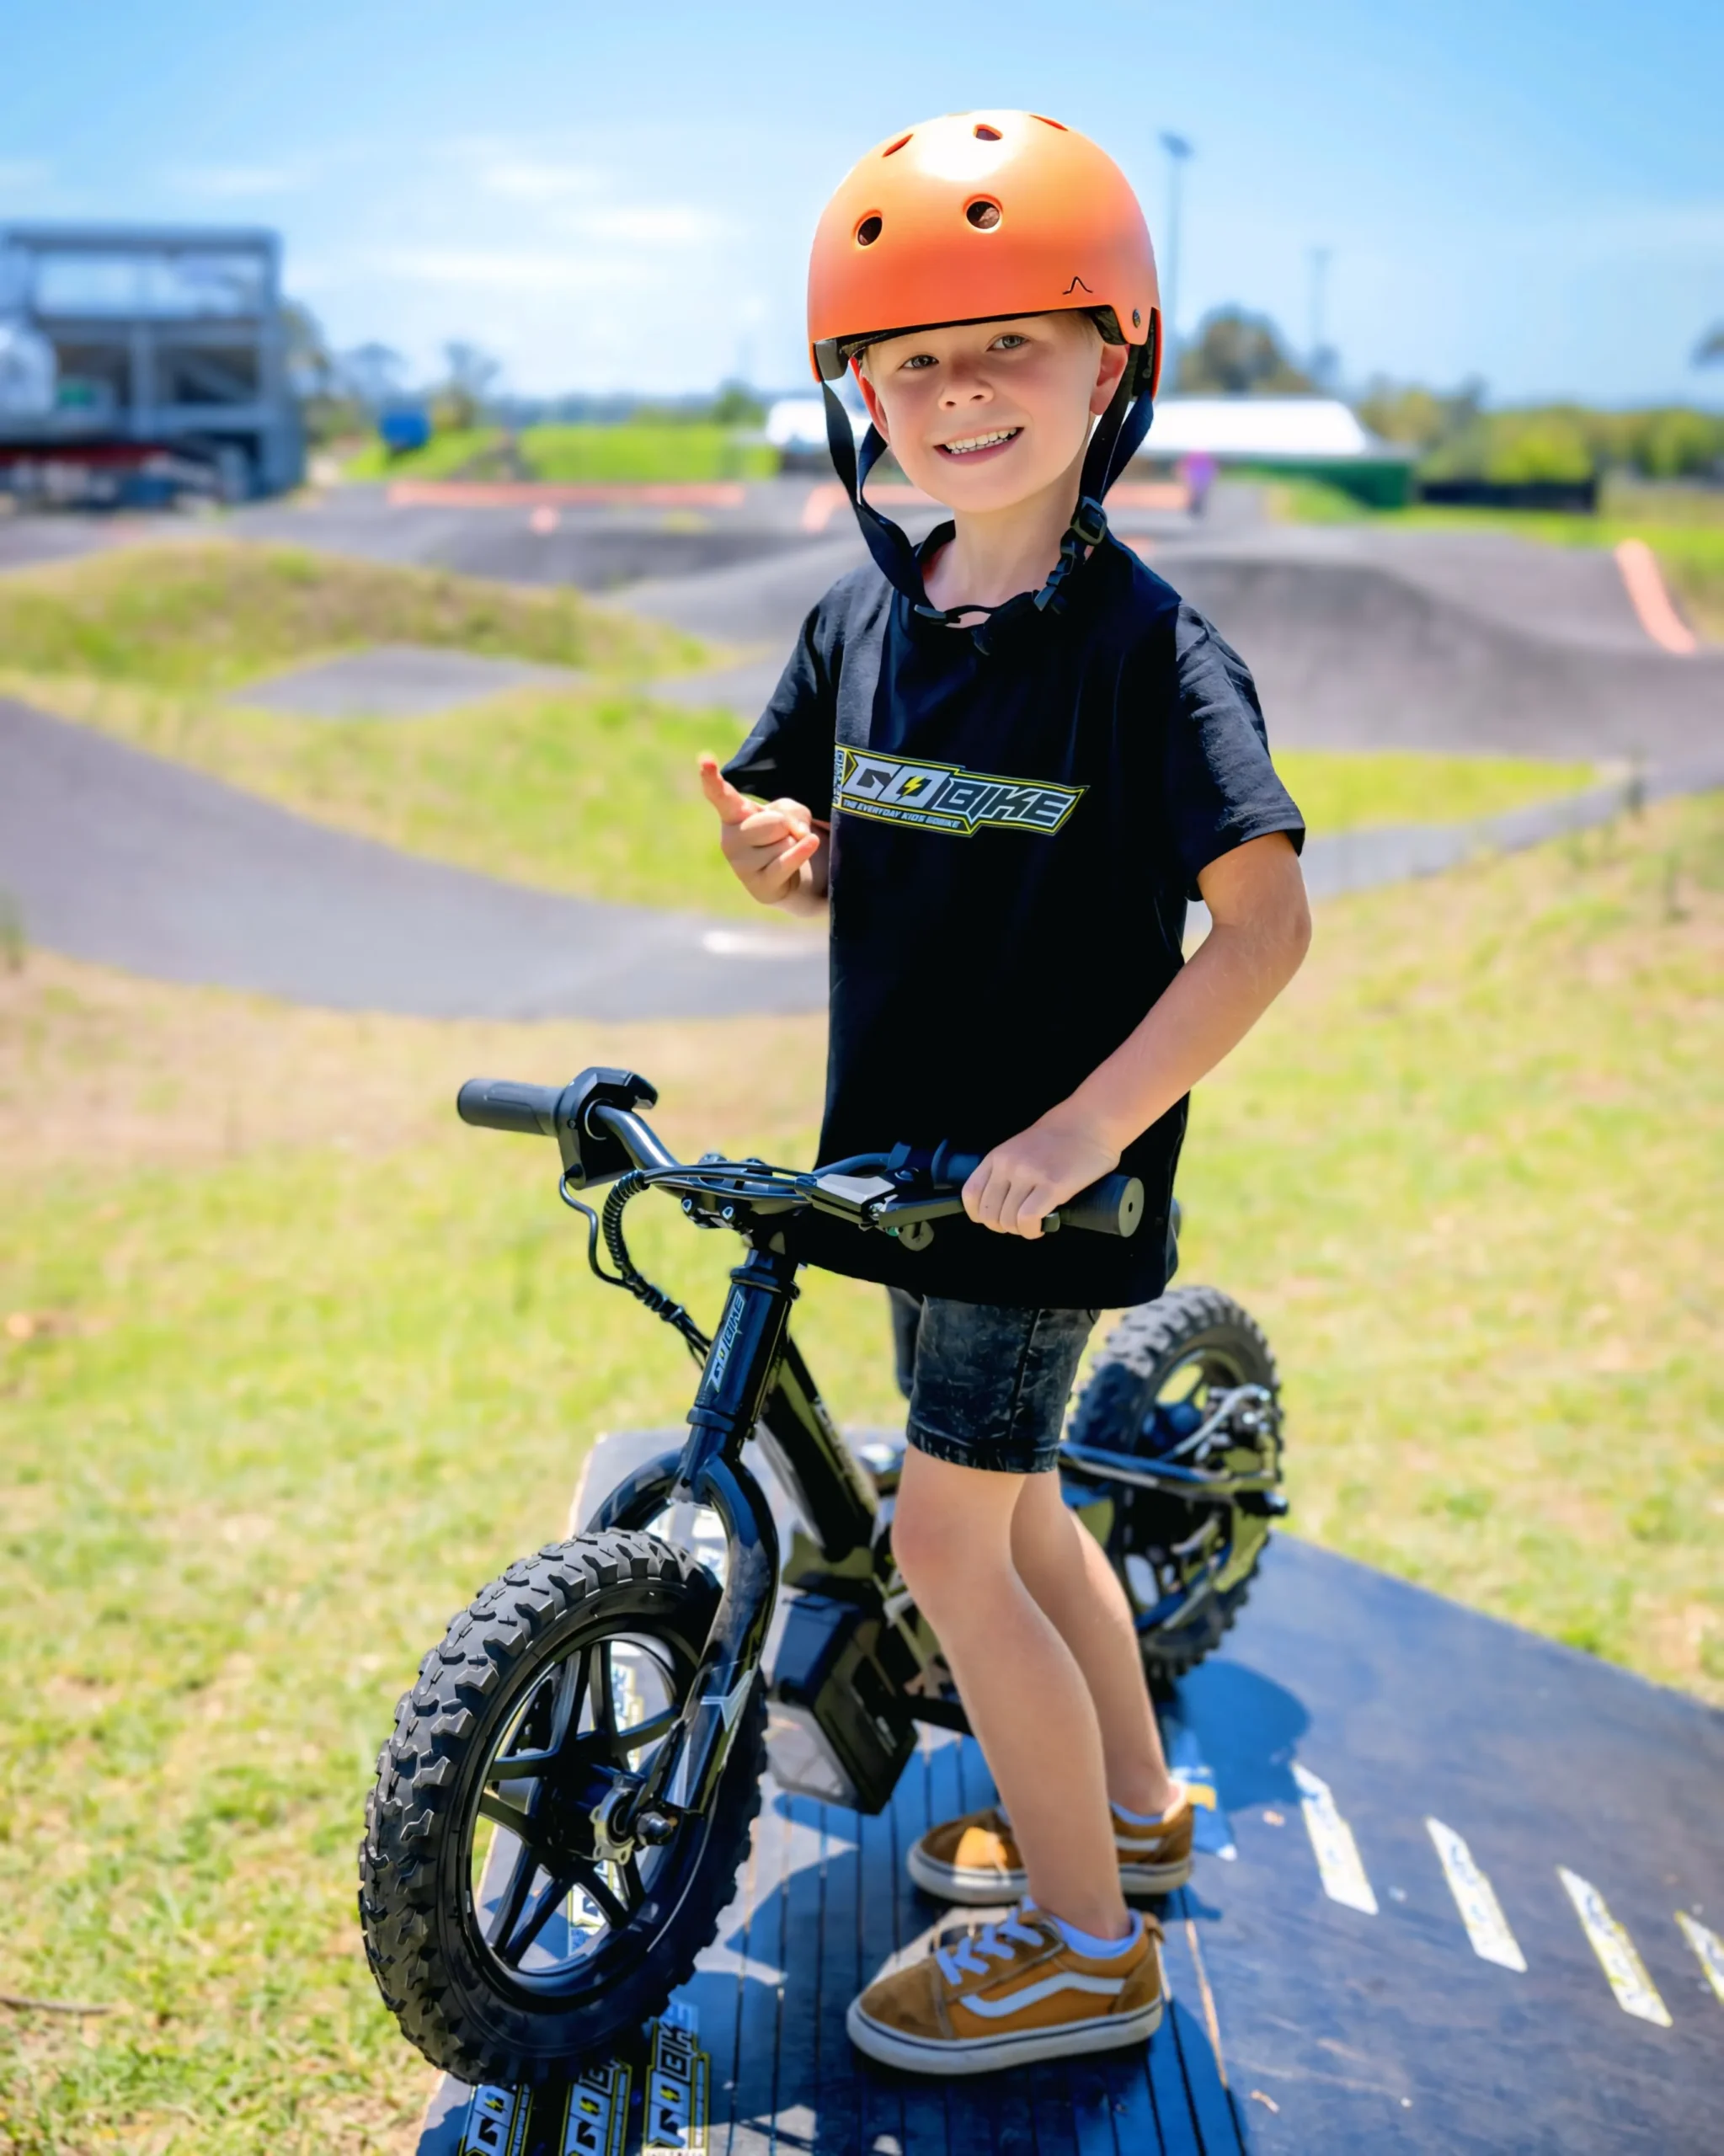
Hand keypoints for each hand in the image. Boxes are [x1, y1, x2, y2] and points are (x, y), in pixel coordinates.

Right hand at [698, 756, 822, 907]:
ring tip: (783, 854)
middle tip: (781, 838)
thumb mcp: (789, 812)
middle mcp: (730, 839)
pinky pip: (787, 861)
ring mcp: (741, 865)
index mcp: (733, 814)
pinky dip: (802, 852)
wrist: (791, 876)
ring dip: (793, 845)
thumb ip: (792, 813)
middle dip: (787, 826)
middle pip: (773, 822)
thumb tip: (798, 835)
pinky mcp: (758, 885)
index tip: (704, 759)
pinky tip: (810, 845)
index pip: (721, 795)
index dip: (711, 778)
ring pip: (784, 841)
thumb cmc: (783, 835)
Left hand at [962, 1111, 1121, 1240]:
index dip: (979, 1214)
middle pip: (989, 1213)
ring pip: (1008, 1220)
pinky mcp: (1052, 1185)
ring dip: (1020, 1230)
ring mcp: (1029, 1174)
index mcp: (998, 1156)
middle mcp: (1009, 1165)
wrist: (1092, 1120)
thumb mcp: (1021, 1147)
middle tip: (1020, 1223)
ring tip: (1033, 1224)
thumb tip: (1003, 1200)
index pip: (971, 1194)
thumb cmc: (1062, 1134)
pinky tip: (1041, 1227)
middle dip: (1003, 1226)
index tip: (995, 1218)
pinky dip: (1032, 1230)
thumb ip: (1009, 1169)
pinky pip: (1028, 1219)